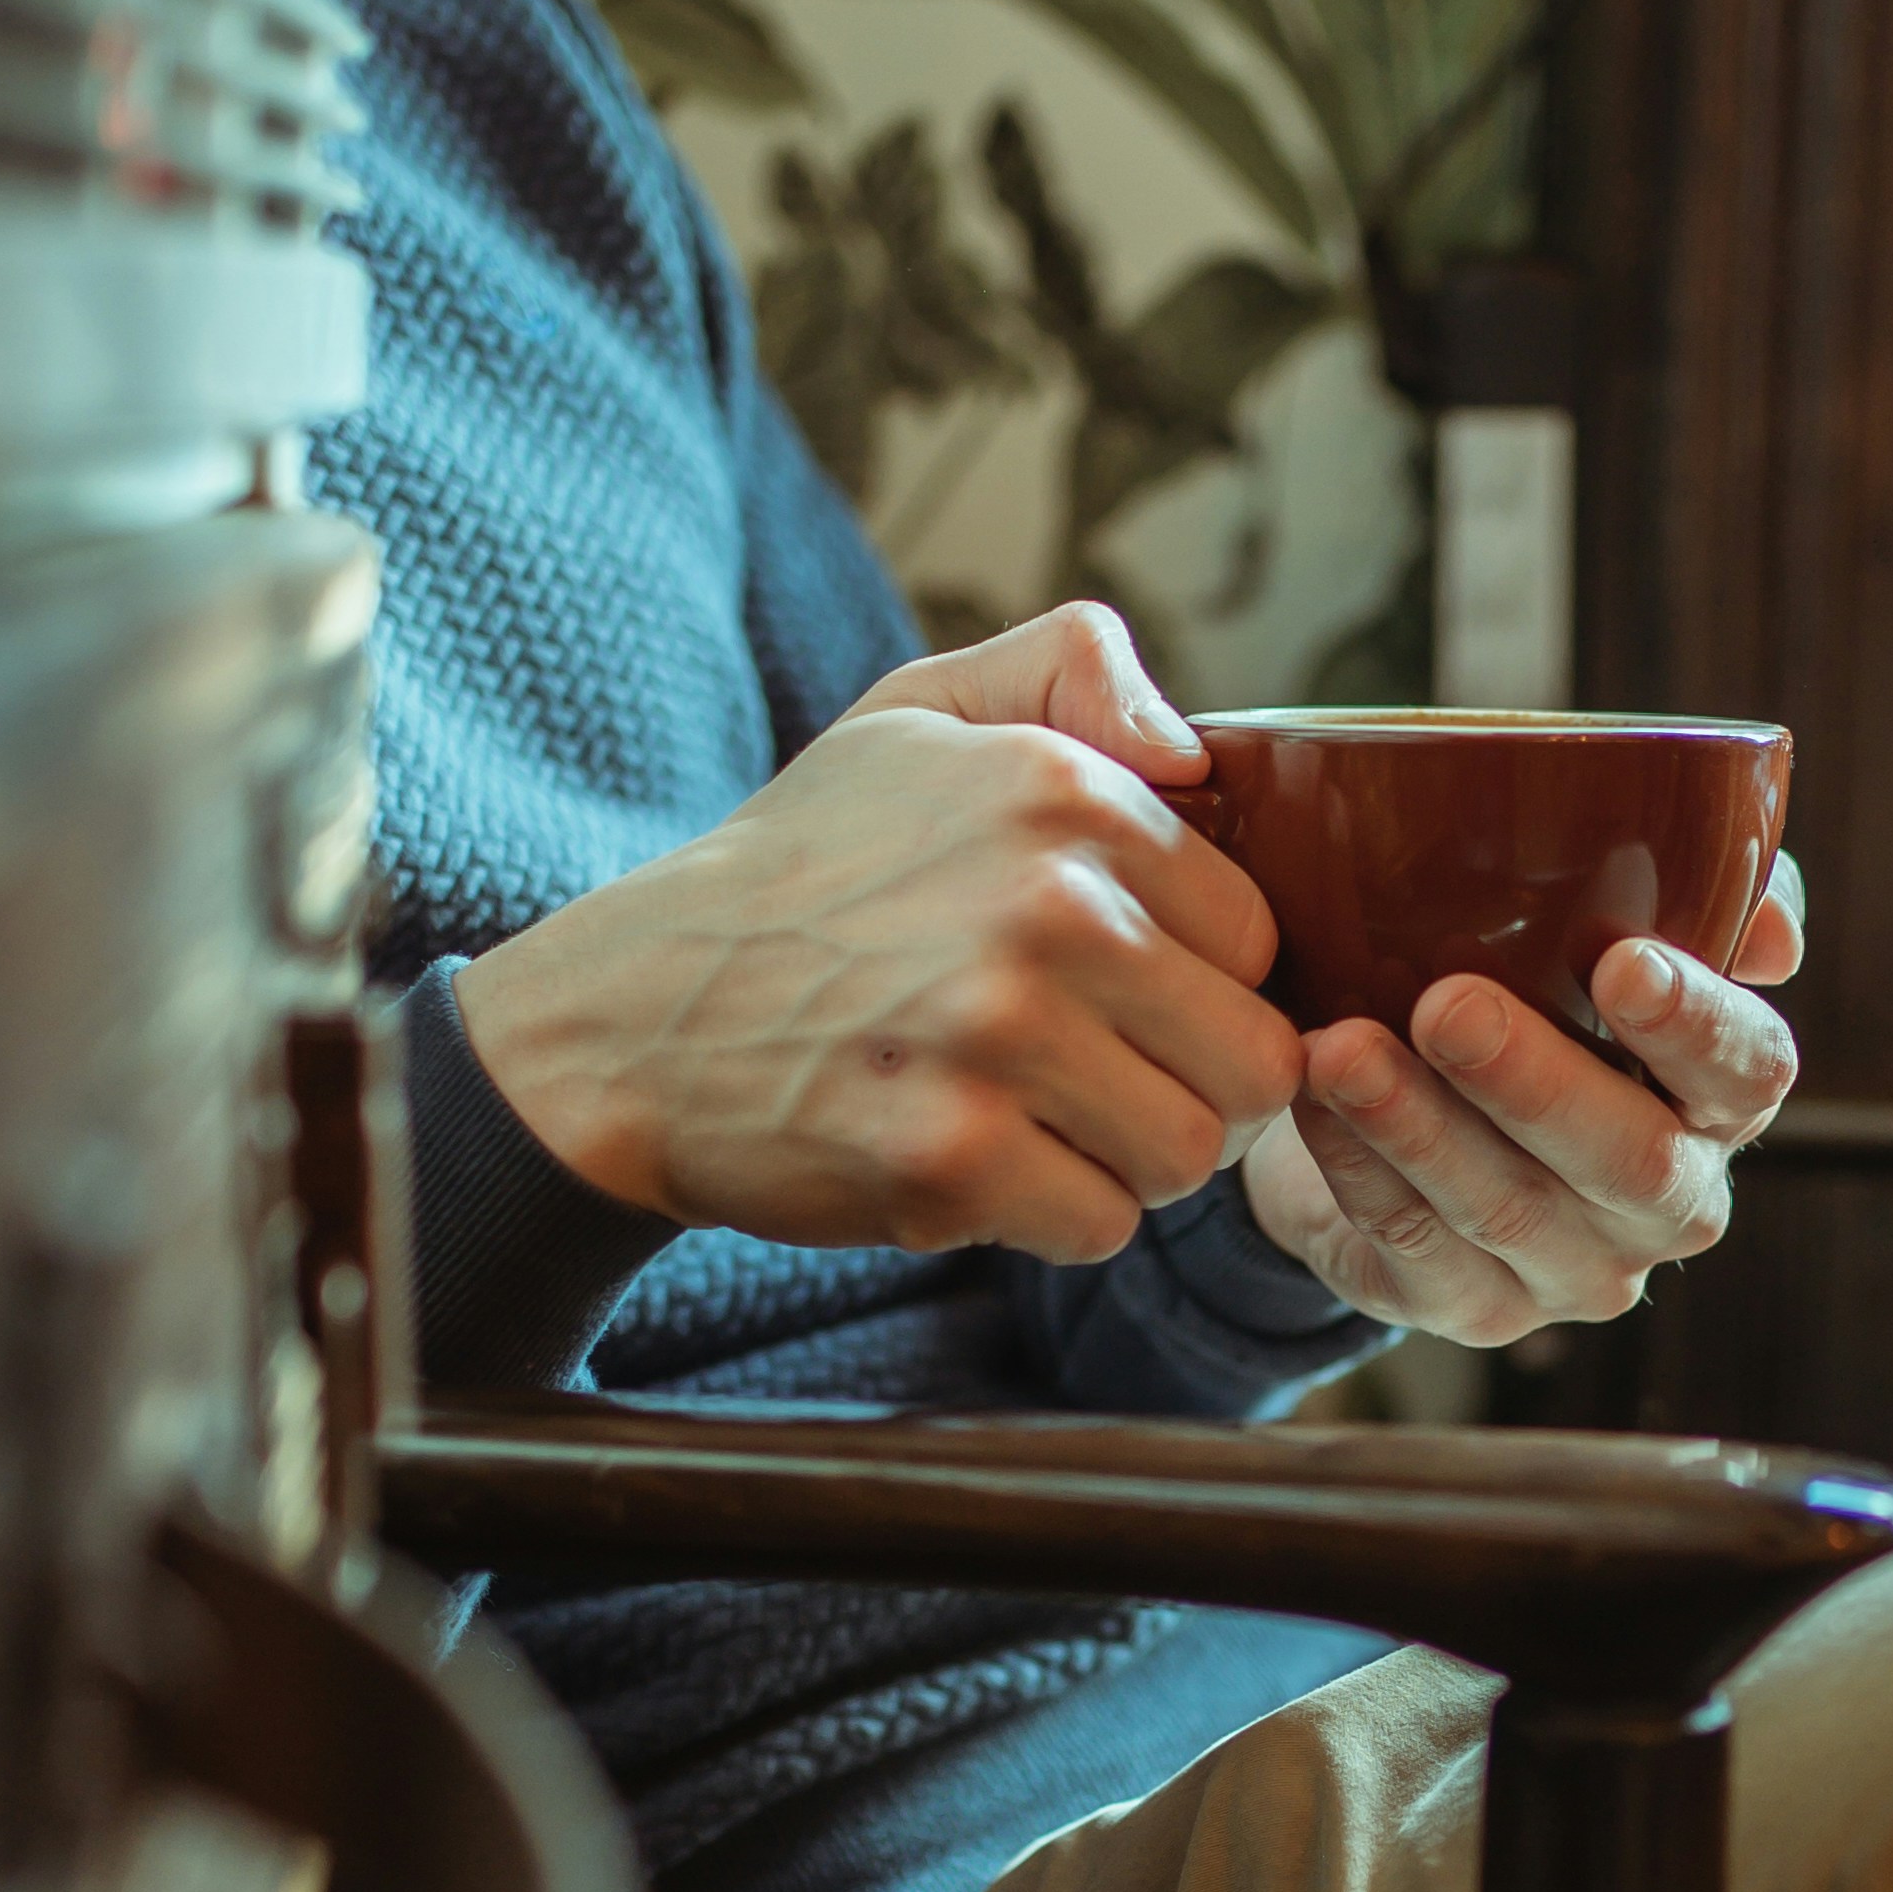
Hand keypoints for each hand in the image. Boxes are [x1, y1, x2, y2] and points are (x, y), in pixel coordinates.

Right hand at [451, 604, 1298, 1263]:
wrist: (636, 1015)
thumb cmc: (804, 871)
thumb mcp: (921, 713)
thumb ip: (1073, 667)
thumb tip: (1191, 746)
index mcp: (1064, 794)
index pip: (1256, 937)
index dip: (1202, 985)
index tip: (1123, 997)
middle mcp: (1048, 906)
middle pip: (1252, 1060)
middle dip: (1190, 1089)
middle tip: (1102, 1085)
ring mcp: (999, 1033)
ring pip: (1190, 1154)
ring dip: (1129, 1163)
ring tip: (1041, 1124)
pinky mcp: (952, 1153)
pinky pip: (1101, 1225)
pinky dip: (1053, 1219)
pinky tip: (982, 1169)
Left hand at [1240, 862, 1806, 1340]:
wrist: (1416, 1109)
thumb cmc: (1532, 998)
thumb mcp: (1611, 929)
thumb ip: (1704, 903)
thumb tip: (1773, 936)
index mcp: (1719, 1100)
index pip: (1748, 1071)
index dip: (1695, 1024)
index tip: (1621, 962)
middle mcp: (1668, 1201)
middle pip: (1628, 1160)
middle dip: (1533, 1082)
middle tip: (1447, 1006)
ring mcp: (1575, 1272)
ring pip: (1506, 1211)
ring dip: (1418, 1127)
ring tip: (1340, 1048)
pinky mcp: (1475, 1311)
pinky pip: (1415, 1247)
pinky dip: (1358, 1168)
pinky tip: (1313, 1100)